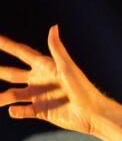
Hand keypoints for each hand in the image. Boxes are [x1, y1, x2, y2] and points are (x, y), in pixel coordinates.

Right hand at [0, 26, 121, 140]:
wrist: (93, 113)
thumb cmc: (83, 88)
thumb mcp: (68, 67)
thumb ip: (57, 49)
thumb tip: (53, 27)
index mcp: (45, 67)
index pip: (22, 53)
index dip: (7, 45)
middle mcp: (39, 80)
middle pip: (12, 74)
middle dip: (0, 70)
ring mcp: (39, 96)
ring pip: (13, 94)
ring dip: (2, 97)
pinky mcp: (42, 110)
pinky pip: (24, 111)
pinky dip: (17, 111)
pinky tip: (13, 111)